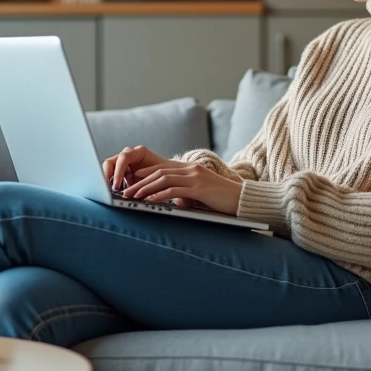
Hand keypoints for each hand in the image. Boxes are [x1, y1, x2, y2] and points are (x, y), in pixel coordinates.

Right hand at [102, 145, 173, 190]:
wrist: (169, 176)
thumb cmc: (165, 174)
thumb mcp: (158, 177)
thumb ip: (148, 180)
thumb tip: (140, 191)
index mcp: (139, 152)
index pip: (123, 158)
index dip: (118, 171)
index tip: (116, 185)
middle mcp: (129, 155)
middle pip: (111, 162)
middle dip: (107, 176)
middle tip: (109, 190)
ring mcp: (124, 164)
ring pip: (109, 168)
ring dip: (108, 180)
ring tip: (110, 192)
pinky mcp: (122, 172)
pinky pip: (111, 176)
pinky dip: (112, 184)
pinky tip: (115, 193)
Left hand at [122, 163, 242, 216]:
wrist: (243, 199)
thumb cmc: (223, 200)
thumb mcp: (201, 195)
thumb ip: (187, 195)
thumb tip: (176, 201)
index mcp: (191, 169)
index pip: (163, 168)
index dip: (146, 174)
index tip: (132, 181)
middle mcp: (191, 170)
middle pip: (159, 172)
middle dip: (140, 182)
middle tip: (126, 191)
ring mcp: (195, 177)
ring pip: (164, 179)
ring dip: (146, 188)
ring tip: (133, 196)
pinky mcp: (199, 188)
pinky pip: (174, 190)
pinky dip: (160, 195)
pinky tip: (150, 200)